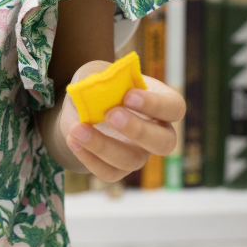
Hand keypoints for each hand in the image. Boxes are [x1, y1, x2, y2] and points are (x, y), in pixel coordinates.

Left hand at [58, 59, 184, 181]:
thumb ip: (103, 78)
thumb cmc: (103, 84)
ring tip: (77, 129)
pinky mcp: (119, 168)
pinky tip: (72, 140)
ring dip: (103, 146)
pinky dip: (89, 158)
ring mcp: (140, 153)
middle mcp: (158, 132)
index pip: (174, 108)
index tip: (128, 95)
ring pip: (132, 161)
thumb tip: (93, 87)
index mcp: (163, 104)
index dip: (154, 104)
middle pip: (164, 143)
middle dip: (137, 130)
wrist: (84, 105)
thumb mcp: (103, 73)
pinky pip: (110, 173)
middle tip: (110, 115)